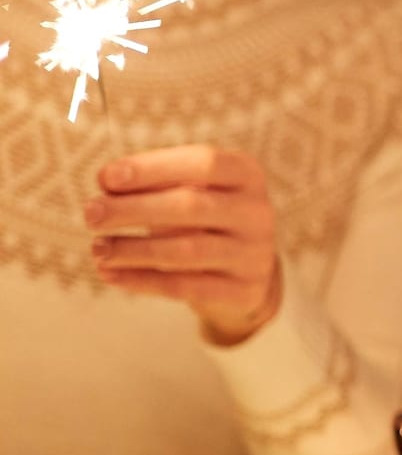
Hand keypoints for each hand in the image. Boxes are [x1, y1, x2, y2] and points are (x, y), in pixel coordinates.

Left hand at [87, 146, 282, 345]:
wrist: (246, 271)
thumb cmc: (204, 219)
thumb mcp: (191, 190)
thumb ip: (155, 183)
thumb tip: (107, 185)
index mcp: (246, 175)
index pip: (203, 163)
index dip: (152, 168)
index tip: (105, 179)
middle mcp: (257, 212)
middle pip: (191, 206)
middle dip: (133, 210)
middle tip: (91, 215)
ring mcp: (254, 253)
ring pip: (186, 250)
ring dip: (132, 249)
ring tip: (98, 248)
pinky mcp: (243, 290)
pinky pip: (185, 287)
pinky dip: (141, 280)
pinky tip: (110, 274)